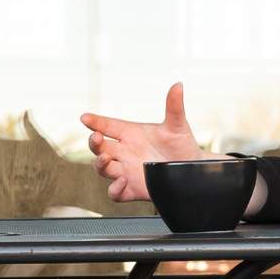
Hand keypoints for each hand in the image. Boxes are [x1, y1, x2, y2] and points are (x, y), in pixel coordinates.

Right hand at [80, 82, 199, 203]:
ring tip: (106, 158)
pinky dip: (114, 190)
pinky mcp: (133, 189)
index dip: (95, 121)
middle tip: (97, 138)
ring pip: (103, 168)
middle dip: (94, 143)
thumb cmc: (181, 145)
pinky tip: (121, 183)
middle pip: (100, 147)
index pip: (108, 125)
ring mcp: (126, 171)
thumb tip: (178, 85)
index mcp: (131, 134)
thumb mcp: (177, 126)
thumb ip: (174, 107)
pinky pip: (116, 193)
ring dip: (101, 164)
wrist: (194, 171)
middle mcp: (125, 152)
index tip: (85, 118)